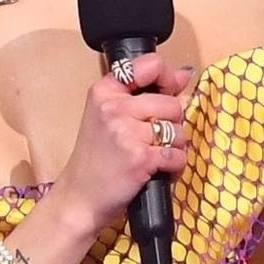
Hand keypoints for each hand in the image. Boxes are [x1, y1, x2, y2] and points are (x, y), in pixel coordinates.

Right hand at [52, 52, 192, 236]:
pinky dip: (174, 168)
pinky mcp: (140, 158)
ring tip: (153, 158)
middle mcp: (114, 108)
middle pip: (172, 103)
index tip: (166, 93)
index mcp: (104, 92)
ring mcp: (127, 133)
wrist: (79, 199)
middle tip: (151, 140)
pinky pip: (178, 156)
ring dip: (174, 148)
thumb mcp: (106, 117)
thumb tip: (184, 74)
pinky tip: (158, 172)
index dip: (167, 79)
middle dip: (171, 124)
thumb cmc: (96, 161)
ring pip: (178, 131)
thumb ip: (142, 93)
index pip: (151, 65)